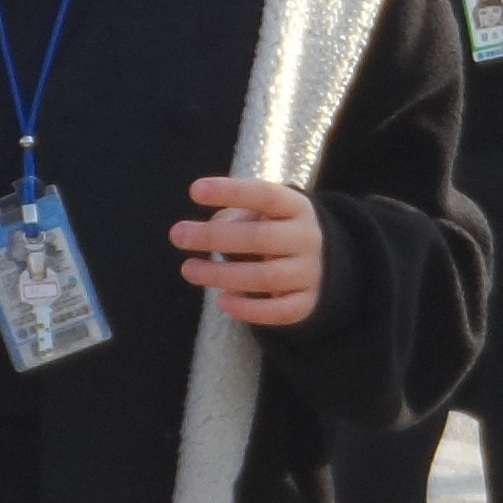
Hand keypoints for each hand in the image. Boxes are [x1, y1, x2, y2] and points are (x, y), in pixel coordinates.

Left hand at [178, 176, 324, 326]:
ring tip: (188, 269)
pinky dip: (248, 309)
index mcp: (296, 208)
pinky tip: (222, 301)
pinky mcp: (307, 303)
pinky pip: (278, 311)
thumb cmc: (279, 231)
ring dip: (222, 275)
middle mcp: (307, 238)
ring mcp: (310, 272)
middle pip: (260, 237)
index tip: (194, 191)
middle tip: (178, 235)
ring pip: (265, 276)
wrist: (324, 263)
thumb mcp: (266, 213)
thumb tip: (210, 232)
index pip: (265, 195)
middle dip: (214, 237)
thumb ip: (238, 217)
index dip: (231, 192)